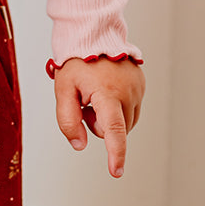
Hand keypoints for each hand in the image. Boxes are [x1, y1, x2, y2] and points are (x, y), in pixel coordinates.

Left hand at [54, 57, 144, 178]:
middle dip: (99, 124)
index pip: (113, 130)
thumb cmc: (75, 61)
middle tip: (84, 102)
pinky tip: (106, 88)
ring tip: (95, 93)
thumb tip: (80, 145)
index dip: (115, 153)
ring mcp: (137, 87)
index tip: (116, 171)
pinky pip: (131, 107)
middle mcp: (127, 91)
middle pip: (117, 128)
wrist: (92, 34)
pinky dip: (118, 106)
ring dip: (110, 116)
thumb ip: (68, 120)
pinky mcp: (141, 83)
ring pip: (126, 121)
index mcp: (107, 93)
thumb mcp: (63, 89)